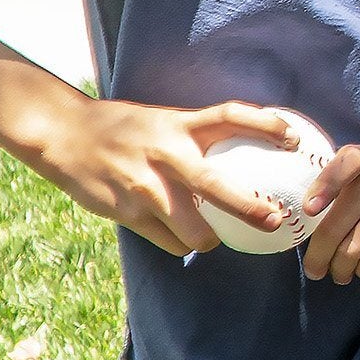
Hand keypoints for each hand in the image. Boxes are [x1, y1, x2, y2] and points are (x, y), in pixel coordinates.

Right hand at [29, 96, 293, 258]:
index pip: (230, 116)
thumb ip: (197, 134)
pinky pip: (168, 241)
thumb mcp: (164, 120)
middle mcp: (165, 154)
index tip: (293, 138)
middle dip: (249, 208)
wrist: (65, 135)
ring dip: (211, 239)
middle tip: (274, 220)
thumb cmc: (125, 128)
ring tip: (218, 237)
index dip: (266, 124)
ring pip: (193, 229)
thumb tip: (248, 148)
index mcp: (179, 124)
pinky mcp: (127, 213)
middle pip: (216, 185)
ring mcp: (145, 186)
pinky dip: (181, 243)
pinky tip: (182, 237)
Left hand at [300, 145, 359, 282]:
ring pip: (351, 249)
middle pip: (336, 224)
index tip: (309, 210)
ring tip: (341, 271)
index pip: (344, 164)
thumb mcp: (357, 192)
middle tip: (314, 270)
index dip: (324, 186)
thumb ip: (331, 197)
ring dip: (340, 269)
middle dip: (319, 255)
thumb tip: (295, 226)